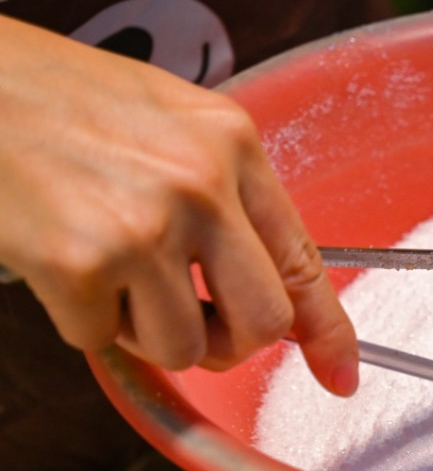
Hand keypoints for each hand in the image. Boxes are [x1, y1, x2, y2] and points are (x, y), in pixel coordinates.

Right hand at [0, 17, 359, 394]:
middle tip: (192, 325)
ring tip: (108, 275)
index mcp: (234, 145)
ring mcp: (143, 227)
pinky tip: (60, 261)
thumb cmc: (55, 95)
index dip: (326, 331)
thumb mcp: (168, 118)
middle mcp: (202, 186)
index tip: (340, 375)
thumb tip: (261, 273)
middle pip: (263, 323)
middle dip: (229, 343)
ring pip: (184, 348)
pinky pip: (101, 340)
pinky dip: (81, 319)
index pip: (304, 259)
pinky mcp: (78, 263)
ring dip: (144, 332)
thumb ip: (225, 190)